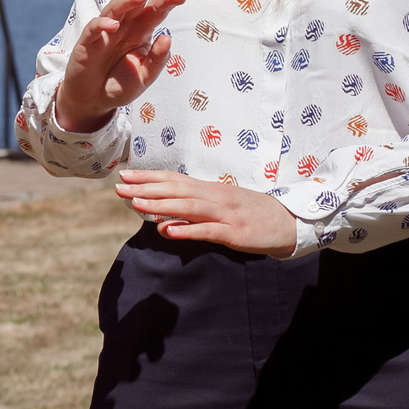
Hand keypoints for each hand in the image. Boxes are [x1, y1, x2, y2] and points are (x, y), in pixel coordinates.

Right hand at [52, 0, 187, 131]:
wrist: (94, 102)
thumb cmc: (120, 85)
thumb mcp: (145, 77)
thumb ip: (157, 59)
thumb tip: (167, 36)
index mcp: (140, 33)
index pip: (155, 11)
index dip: (167, 2)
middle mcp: (124, 27)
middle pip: (135, 2)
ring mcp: (105, 33)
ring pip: (115, 9)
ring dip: (127, 1)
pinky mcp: (87, 42)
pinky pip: (93, 28)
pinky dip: (102, 24)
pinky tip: (113, 25)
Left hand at [114, 170, 299, 256]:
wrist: (289, 222)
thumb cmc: (251, 214)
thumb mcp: (222, 206)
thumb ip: (195, 209)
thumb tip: (165, 216)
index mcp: (210, 189)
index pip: (174, 179)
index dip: (148, 177)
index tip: (124, 175)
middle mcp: (215, 197)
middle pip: (176, 190)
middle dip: (146, 188)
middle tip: (119, 187)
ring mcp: (226, 214)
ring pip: (189, 207)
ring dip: (161, 205)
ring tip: (135, 204)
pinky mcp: (236, 233)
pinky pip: (208, 231)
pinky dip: (187, 230)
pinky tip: (168, 231)